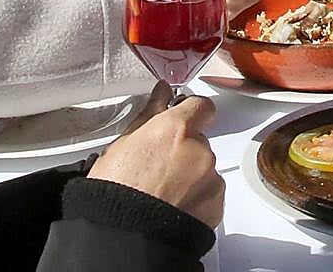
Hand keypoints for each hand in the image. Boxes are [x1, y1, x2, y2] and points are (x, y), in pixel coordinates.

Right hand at [88, 85, 224, 227]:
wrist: (126, 238)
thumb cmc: (116, 193)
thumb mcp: (121, 145)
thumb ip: (149, 114)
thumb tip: (161, 94)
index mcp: (175, 129)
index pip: (199, 105)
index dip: (189, 111)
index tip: (180, 118)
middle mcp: (199, 149)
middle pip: (198, 140)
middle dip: (183, 150)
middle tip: (157, 167)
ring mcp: (210, 176)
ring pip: (204, 167)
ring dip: (189, 174)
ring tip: (162, 191)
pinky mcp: (216, 202)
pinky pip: (210, 191)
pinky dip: (197, 196)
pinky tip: (173, 204)